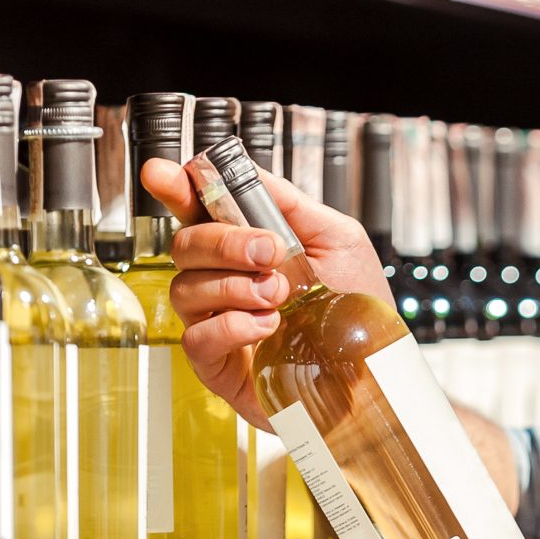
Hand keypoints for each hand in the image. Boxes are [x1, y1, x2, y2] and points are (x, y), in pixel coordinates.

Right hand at [140, 157, 395, 427]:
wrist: (374, 365)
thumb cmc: (357, 305)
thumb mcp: (337, 239)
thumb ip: (289, 204)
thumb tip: (247, 173)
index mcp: (248, 246)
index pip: (198, 211)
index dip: (176, 190)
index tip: (165, 174)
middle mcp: (225, 281)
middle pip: (185, 245)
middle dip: (224, 242)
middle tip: (269, 251)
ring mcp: (217, 322)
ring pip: (186, 288)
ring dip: (235, 286)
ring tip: (279, 294)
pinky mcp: (218, 365)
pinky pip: (196, 337)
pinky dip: (231, 325)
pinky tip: (268, 325)